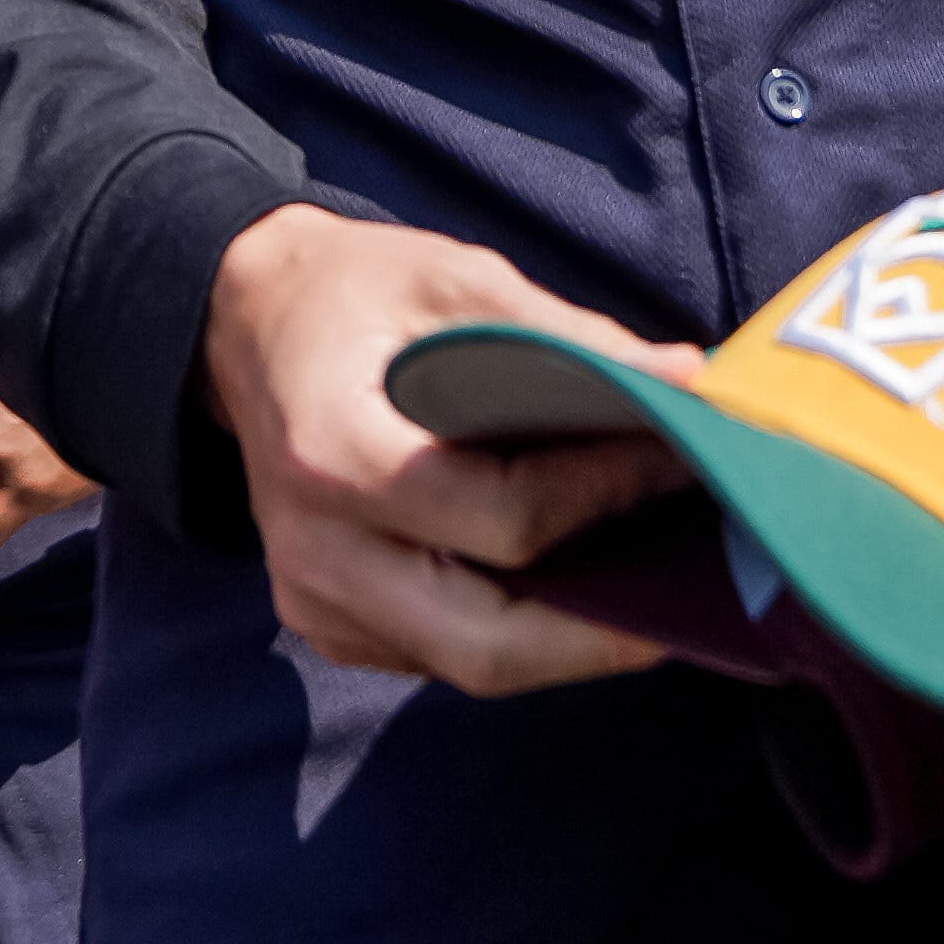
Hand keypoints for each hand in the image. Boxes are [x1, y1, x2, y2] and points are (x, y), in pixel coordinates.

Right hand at [198, 206, 694, 693]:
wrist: (245, 323)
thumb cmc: (356, 291)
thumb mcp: (457, 278)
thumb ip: (569, 337)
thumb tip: (689, 382)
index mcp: (335, 456)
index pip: (504, 520)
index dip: (609, 496)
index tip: (686, 461)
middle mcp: (315, 551)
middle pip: (488, 644)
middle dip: (607, 632)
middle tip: (698, 595)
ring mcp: (313, 600)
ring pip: (469, 665)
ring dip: (571, 642)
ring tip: (657, 593)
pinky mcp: (325, 624)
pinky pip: (438, 655)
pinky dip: (516, 633)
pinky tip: (574, 588)